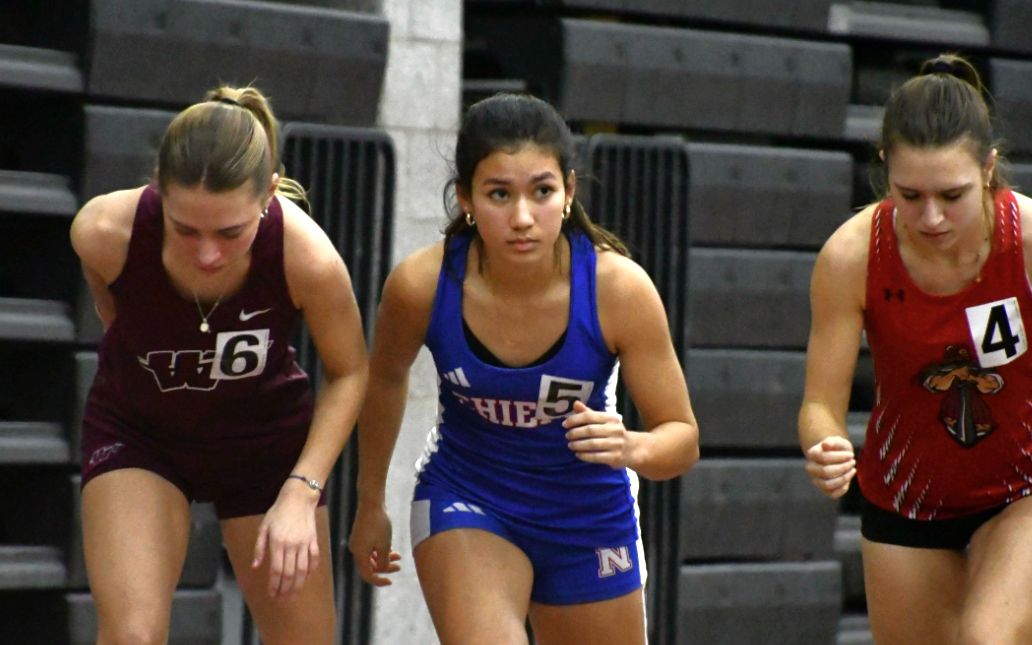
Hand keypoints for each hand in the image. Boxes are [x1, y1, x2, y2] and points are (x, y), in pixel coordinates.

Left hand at [252, 481, 320, 598]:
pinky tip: (306, 579)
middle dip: (285, 589)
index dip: (274, 585)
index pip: (276, 570)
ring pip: (302, 570)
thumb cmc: (278, 512)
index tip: (272, 594)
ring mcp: (304, 543)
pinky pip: (314, 560)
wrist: (298, 498)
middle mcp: (292, 545)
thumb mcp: (264, 528)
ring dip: (298, 585)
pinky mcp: (313, 540)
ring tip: (294, 596)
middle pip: (290, 573)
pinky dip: (311, 571)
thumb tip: (255, 566)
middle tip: (282, 600)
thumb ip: (259, 548)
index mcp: (277, 543)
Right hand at [348, 499, 400, 585]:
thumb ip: (384, 562)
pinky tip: (391, 548)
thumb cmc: (378, 525)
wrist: (372, 503)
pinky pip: (371, 548)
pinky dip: (381, 551)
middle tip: (399, 566)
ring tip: (398, 555)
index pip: (367, 575)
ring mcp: (358, 542)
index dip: (378, 581)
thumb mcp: (384, 546)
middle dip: (385, 568)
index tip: (391, 581)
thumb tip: (382, 569)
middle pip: (370, 566)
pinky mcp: (362, 534)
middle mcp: (356, 550)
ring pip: (372, 557)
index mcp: (359, 554)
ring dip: (385, 558)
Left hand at [564, 400, 635, 468]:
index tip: (564, 424)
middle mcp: (615, 429)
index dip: (575, 419)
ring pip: (593, 444)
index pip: (589, 416)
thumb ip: (589, 413)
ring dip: (578, 445)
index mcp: (611, 418)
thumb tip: (575, 403)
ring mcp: (616, 444)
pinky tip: (578, 454)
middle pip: (590, 430)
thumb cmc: (613, 432)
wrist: (632, 448)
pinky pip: (597, 457)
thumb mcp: (603, 421)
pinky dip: (585, 456)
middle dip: (575, 433)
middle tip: (567, 436)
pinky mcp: (616, 457)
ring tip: (570, 445)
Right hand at [805, 436, 856, 498]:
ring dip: (844, 478)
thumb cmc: (838, 448)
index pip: (823, 457)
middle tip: (852, 462)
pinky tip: (848, 478)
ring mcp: (817, 480)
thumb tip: (825, 444)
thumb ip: (833, 442)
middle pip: (825, 472)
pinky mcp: (824, 490)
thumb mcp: (838, 441)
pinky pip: (833, 494)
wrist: (838, 457)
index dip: (839, 457)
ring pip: (828, 484)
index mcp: (811, 454)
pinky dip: (843, 488)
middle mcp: (811, 469)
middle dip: (843, 468)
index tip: (851, 455)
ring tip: (852, 470)